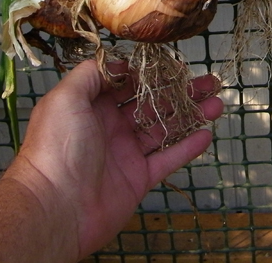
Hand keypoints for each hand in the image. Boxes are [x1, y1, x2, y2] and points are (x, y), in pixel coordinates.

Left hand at [5, 58, 222, 259]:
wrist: (54, 207)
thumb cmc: (55, 149)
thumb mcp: (66, 98)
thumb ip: (91, 73)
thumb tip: (118, 63)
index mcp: (92, 107)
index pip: (127, 84)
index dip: (151, 74)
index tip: (174, 63)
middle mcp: (110, 128)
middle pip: (152, 104)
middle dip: (180, 92)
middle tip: (207, 81)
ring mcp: (126, 154)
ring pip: (165, 129)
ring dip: (191, 115)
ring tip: (216, 103)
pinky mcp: (139, 179)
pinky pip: (168, 159)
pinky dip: (188, 147)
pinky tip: (206, 134)